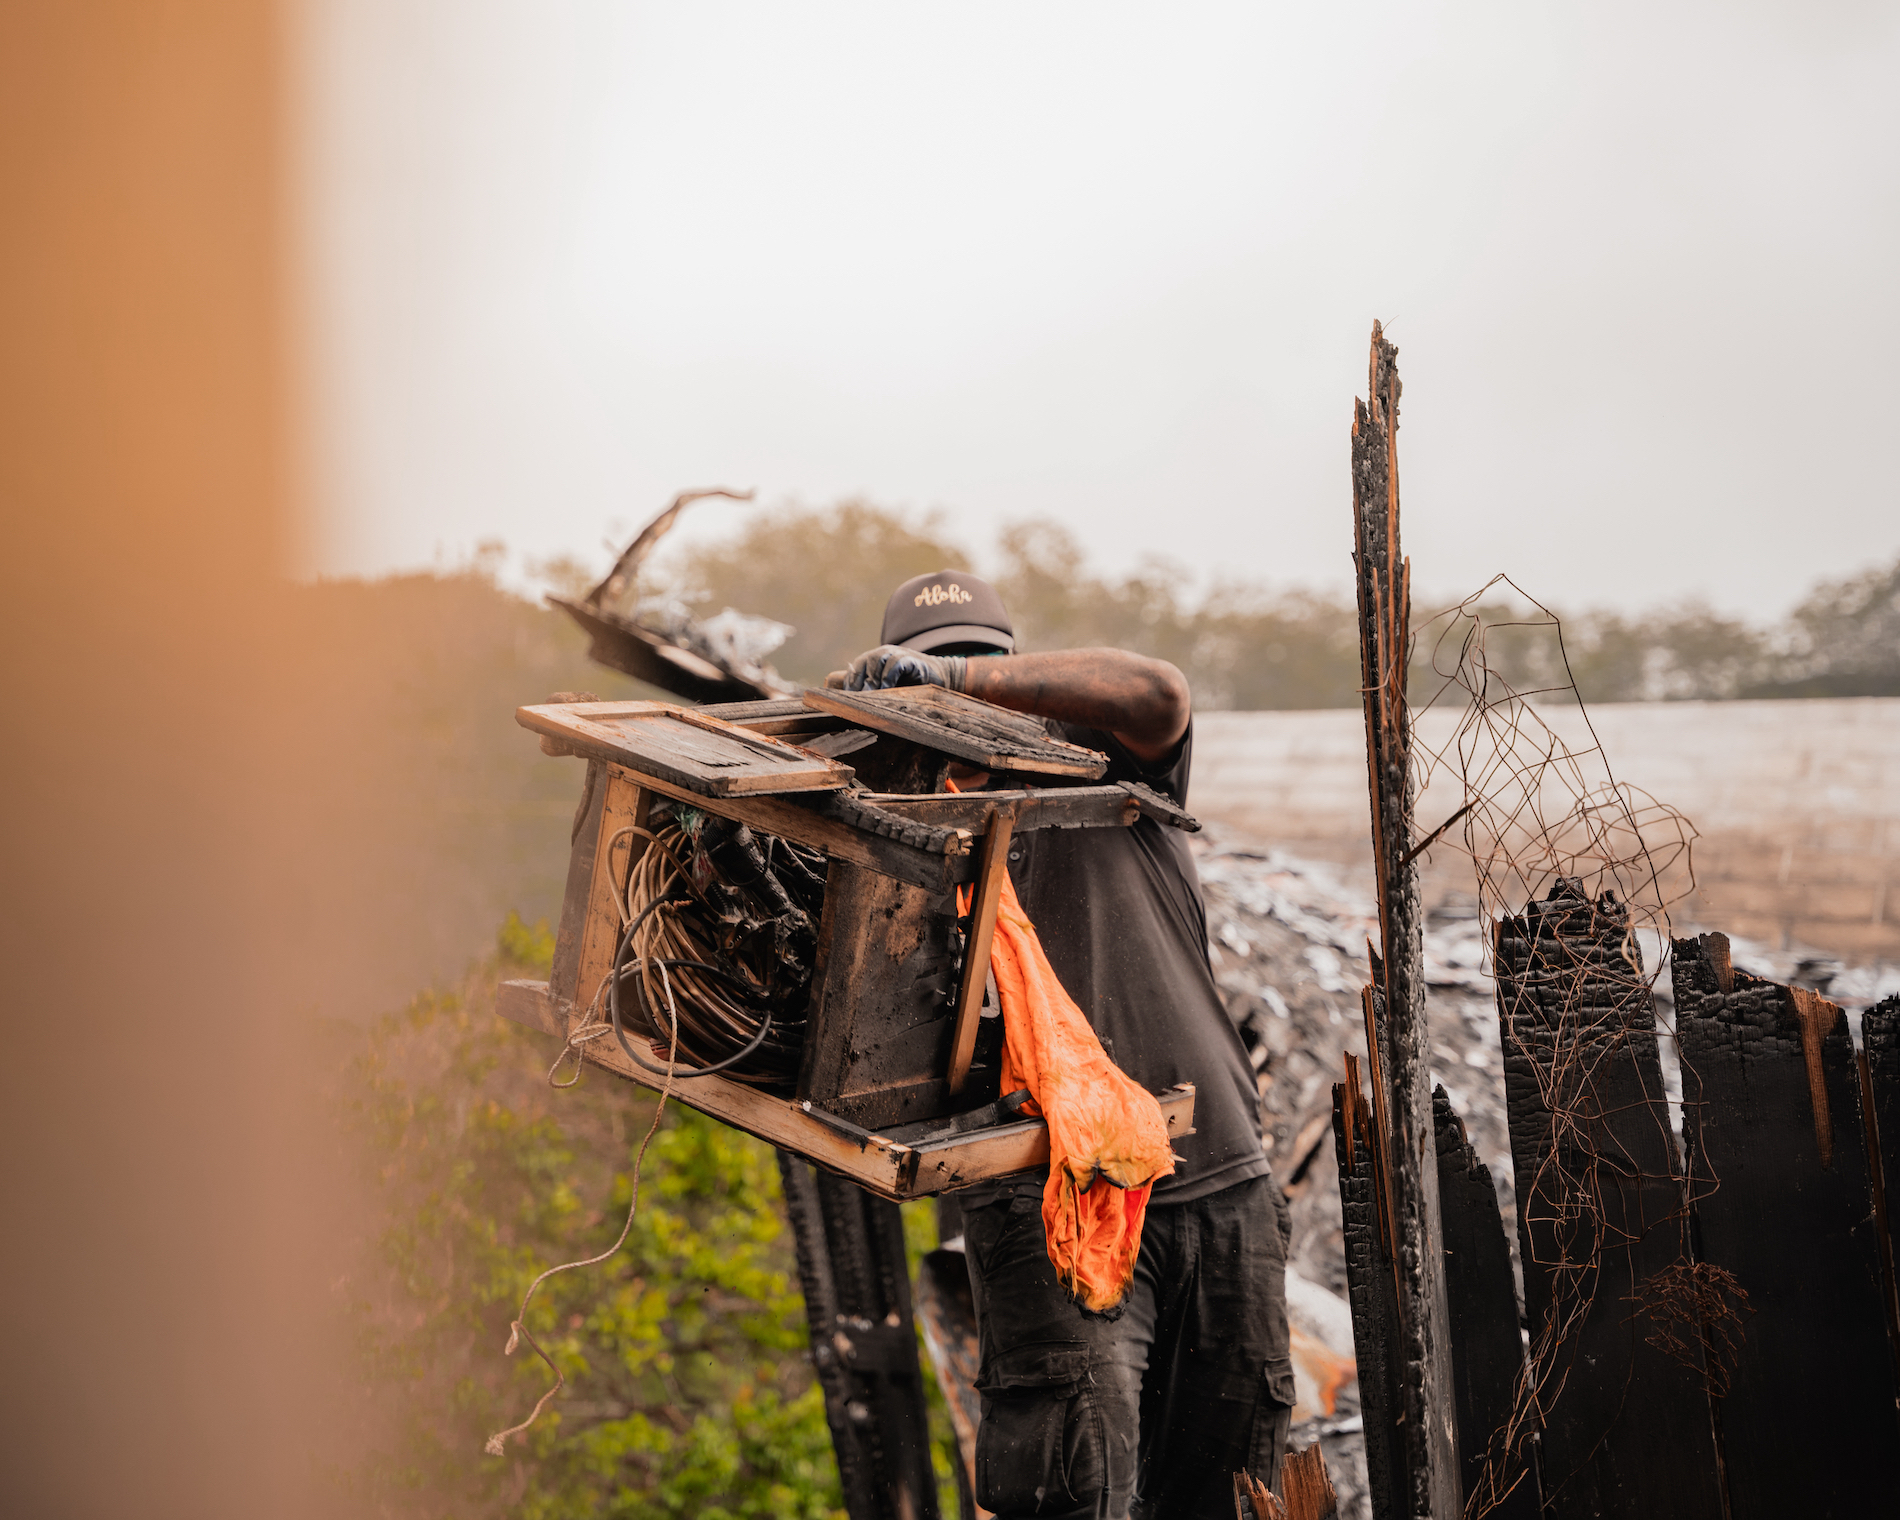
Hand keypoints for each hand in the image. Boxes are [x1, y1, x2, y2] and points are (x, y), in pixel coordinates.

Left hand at [831, 645, 965, 691]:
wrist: (942, 676)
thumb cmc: (914, 686)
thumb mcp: (891, 689)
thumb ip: (876, 693)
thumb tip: (856, 709)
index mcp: (875, 660)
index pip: (856, 669)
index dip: (850, 684)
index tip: (845, 701)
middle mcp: (884, 653)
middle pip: (864, 664)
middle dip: (860, 683)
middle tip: (856, 701)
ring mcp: (897, 653)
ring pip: (876, 660)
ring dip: (872, 680)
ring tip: (870, 697)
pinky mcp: (911, 659)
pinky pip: (895, 664)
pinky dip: (889, 676)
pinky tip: (887, 689)